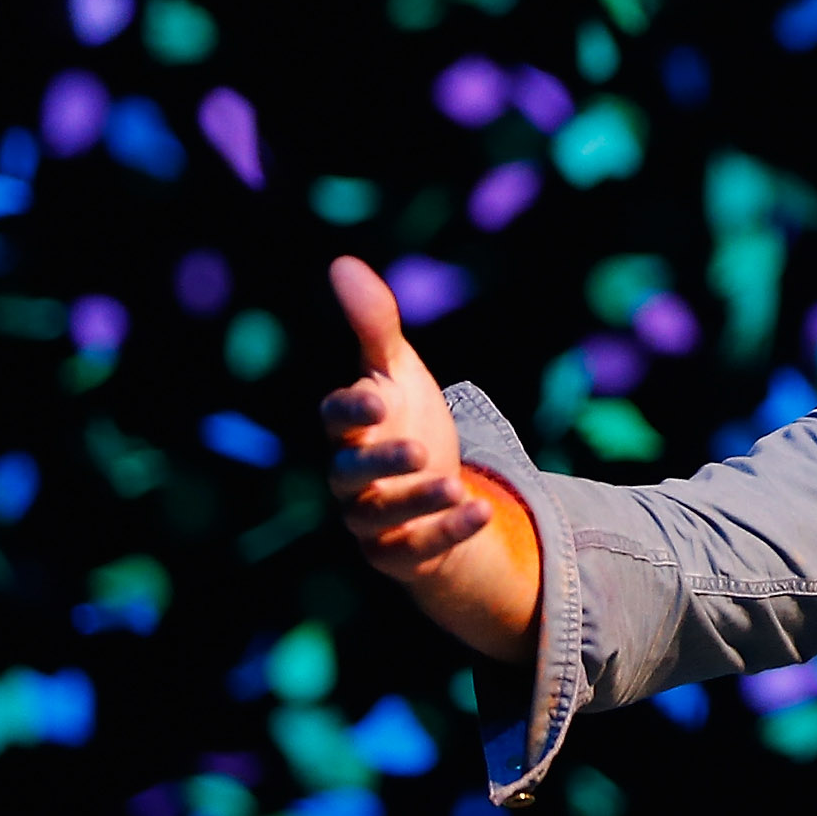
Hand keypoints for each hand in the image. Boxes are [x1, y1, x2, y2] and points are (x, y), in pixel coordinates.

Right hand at [320, 256, 538, 659]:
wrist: (433, 488)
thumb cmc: (405, 419)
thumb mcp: (397, 371)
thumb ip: (374, 325)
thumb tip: (342, 263)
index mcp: (349, 428)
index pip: (335, 417)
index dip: (351, 407)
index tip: (376, 396)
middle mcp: (351, 476)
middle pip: (349, 472)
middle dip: (381, 461)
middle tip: (418, 447)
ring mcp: (371, 518)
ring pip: (381, 517)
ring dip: (416, 501)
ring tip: (454, 484)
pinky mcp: (398, 552)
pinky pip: (417, 550)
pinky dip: (447, 532)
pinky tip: (481, 513)